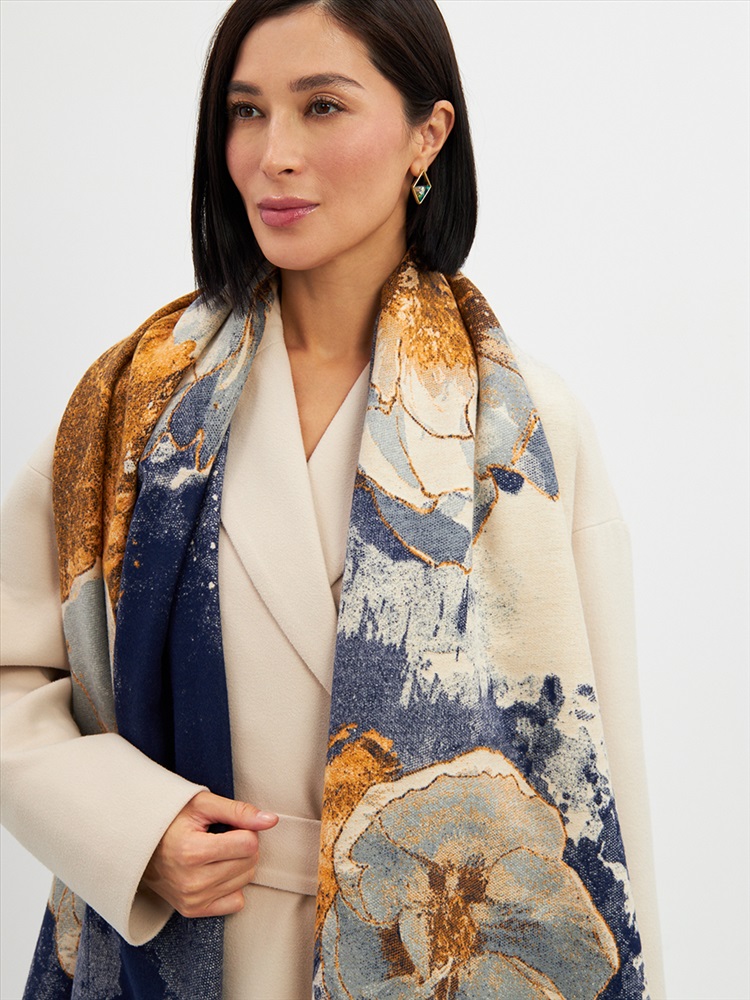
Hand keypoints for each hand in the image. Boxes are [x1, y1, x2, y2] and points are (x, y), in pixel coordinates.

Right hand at [142, 791, 277, 917]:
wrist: (139, 846)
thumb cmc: (171, 820)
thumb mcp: (202, 805)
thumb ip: (239, 811)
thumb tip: (271, 820)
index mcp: (192, 851)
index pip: (249, 844)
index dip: (244, 830)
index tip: (228, 826)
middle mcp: (192, 881)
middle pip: (250, 863)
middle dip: (244, 846)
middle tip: (222, 837)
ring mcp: (192, 899)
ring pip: (245, 881)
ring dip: (238, 864)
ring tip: (215, 852)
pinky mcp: (193, 910)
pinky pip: (236, 902)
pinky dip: (232, 886)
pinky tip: (216, 871)